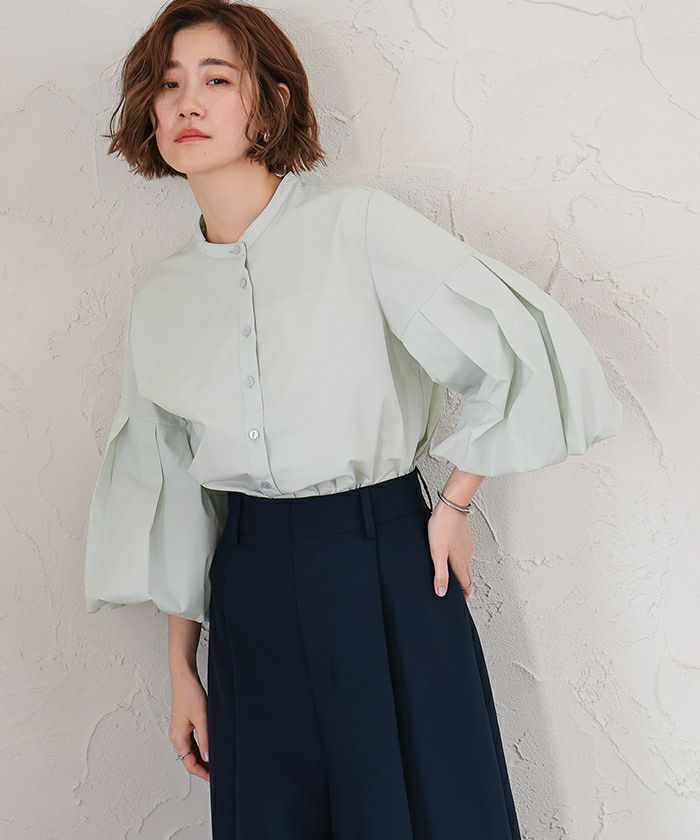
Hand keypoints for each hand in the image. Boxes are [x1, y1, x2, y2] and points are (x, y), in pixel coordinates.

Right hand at [169, 668, 209, 782]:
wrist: (184, 677)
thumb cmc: (190, 694)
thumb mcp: (202, 718)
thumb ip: (205, 739)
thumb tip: (208, 757)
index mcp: (178, 738)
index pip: (189, 764)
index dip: (202, 772)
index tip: (214, 778)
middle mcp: (176, 736)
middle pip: (189, 759)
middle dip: (203, 767)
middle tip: (218, 772)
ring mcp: (179, 731)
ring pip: (191, 751)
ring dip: (202, 757)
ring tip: (216, 762)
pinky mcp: (184, 724)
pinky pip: (192, 742)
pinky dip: (200, 748)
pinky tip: (210, 747)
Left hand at [427, 501, 473, 601]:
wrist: (452, 505)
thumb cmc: (443, 526)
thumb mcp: (437, 553)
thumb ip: (440, 573)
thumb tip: (441, 593)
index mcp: (460, 562)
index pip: (466, 585)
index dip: (464, 596)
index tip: (461, 603)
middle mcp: (466, 556)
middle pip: (468, 576)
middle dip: (464, 587)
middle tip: (458, 594)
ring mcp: (466, 546)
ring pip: (466, 564)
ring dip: (461, 573)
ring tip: (453, 577)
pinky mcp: (464, 537)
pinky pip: (463, 553)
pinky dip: (459, 560)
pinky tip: (450, 556)